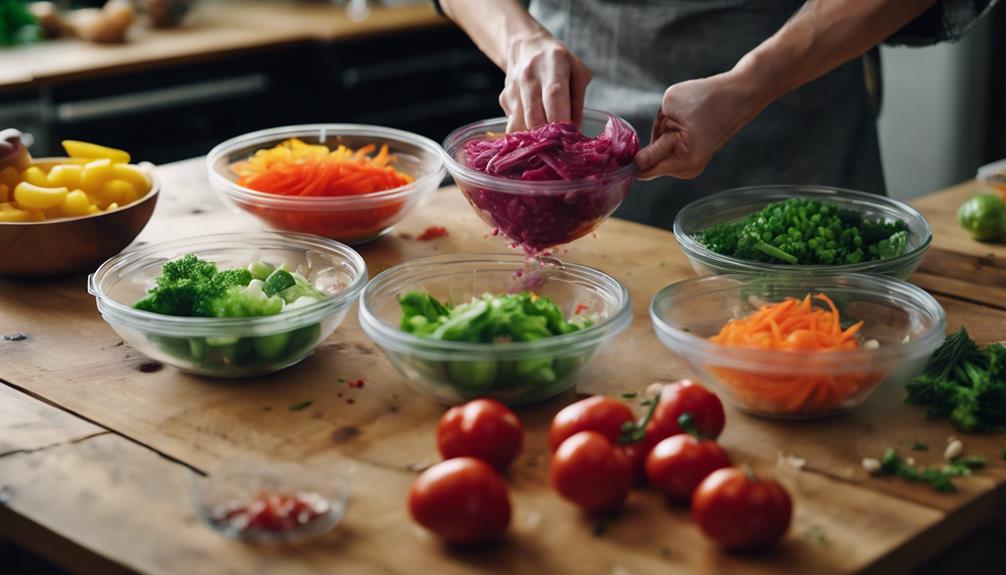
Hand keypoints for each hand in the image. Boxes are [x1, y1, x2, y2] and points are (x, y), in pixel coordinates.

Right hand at [501, 32, 590, 131]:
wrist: (525, 46)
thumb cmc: (557, 61)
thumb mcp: (578, 72)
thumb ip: (578, 102)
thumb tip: (573, 132)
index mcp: (553, 64)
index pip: (554, 96)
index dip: (560, 121)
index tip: (567, 139)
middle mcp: (529, 76)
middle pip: (534, 117)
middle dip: (547, 137)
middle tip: (559, 144)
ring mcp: (513, 89)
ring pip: (520, 127)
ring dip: (534, 138)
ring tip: (546, 134)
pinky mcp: (504, 100)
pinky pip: (514, 125)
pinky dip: (525, 132)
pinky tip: (534, 122)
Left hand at [635, 72, 768, 179]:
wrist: (741, 93)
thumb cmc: (707, 97)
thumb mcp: (670, 108)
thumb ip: (653, 136)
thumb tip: (639, 159)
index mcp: (682, 162)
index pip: (644, 169)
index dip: (628, 162)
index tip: (614, 159)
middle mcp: (687, 170)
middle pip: (651, 160)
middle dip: (651, 140)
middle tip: (671, 119)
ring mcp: (692, 165)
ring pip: (659, 152)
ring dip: (662, 135)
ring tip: (684, 118)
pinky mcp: (694, 156)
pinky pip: (669, 147)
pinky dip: (671, 135)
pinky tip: (688, 121)